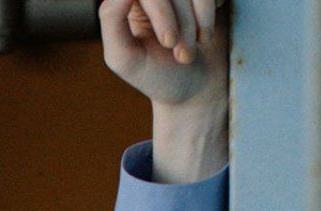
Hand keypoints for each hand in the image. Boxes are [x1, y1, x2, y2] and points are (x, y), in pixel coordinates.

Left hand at [99, 0, 229, 110]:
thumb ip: (111, 19)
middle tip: (182, 56)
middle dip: (183, 23)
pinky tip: (204, 37)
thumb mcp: (124, 56)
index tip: (169, 42)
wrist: (193, 89)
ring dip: (198, 24)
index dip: (161, 11)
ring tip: (190, 53)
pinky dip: (209, 17)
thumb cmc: (156, 75)